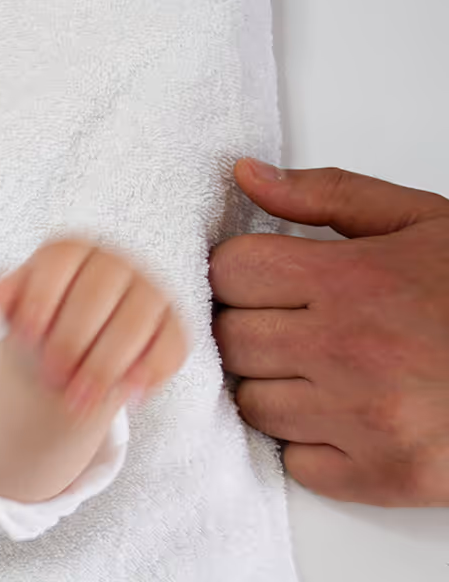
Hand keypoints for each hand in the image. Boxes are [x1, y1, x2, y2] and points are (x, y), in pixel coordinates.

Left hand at [0, 239, 187, 415]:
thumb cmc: (42, 317)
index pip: (58, 262)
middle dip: (70, 341)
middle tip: (48, 379)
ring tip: (77, 402)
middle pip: (96, 294)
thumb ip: (1, 300)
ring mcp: (150, 292)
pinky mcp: (175, 326)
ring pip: (135, 323)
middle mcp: (115, 264)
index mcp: (71, 250)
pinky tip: (128, 396)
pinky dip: (150, 372)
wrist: (76, 339)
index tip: (21, 337)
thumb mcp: (16, 306)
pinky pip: (170, 346)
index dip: (40, 298)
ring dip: (105, 366)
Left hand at [211, 159, 448, 505]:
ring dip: (277, 386)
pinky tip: (349, 414)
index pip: (229, 272)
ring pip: (253, 404)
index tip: (267, 277)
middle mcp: (349, 351)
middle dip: (254, 326)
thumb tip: (248, 177)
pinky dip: (314, 443)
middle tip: (297, 322)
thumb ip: (327, 195)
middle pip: (231, 339)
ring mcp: (366, 420)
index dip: (243, 272)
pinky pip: (298, 464)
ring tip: (328, 367)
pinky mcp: (386, 476)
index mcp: (352, 281)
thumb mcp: (422, 222)